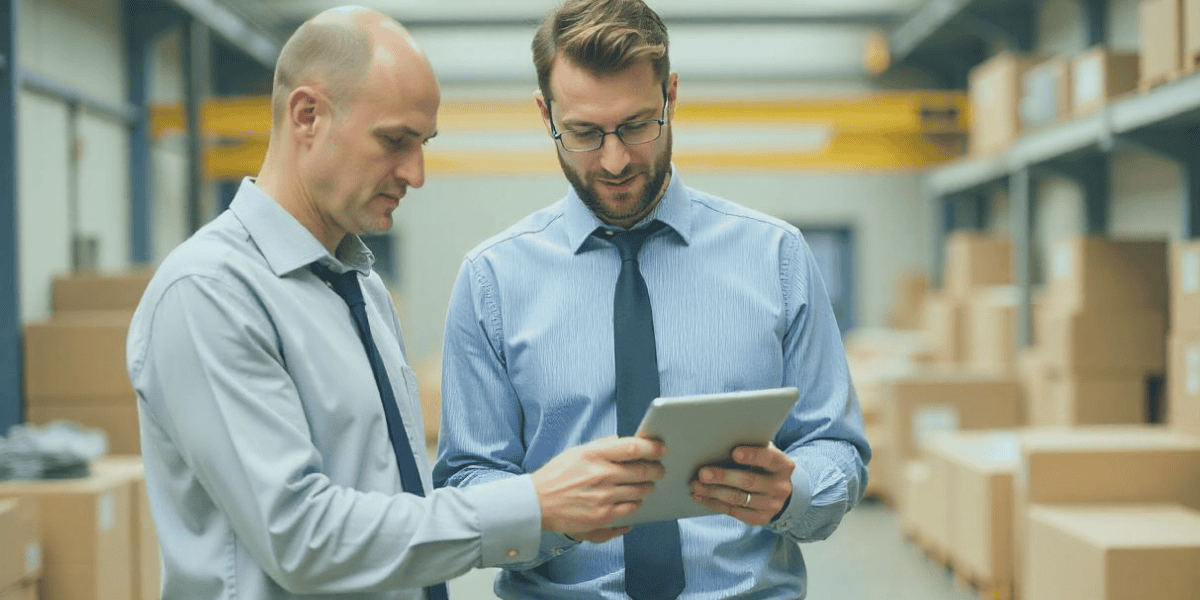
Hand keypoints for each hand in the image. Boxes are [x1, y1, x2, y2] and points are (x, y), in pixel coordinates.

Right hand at [531, 436, 665, 541]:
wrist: (537, 503)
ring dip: (647, 488)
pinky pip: (631, 510)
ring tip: (645, 485)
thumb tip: (627, 443)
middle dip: (656, 470)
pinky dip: (636, 504)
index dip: (653, 448)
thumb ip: (604, 446)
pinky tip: (633, 500)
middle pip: (642, 471)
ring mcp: (603, 497)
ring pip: (640, 492)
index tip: (662, 449)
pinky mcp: (602, 516)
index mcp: (594, 454)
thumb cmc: (557, 475)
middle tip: (659, 470)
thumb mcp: (578, 451)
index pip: (633, 447)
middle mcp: (601, 475)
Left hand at [689, 442, 793, 526]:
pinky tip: (700, 496)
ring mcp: (771, 505)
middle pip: (748, 481)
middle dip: (723, 477)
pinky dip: (713, 503)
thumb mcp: (765, 454)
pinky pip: (733, 512)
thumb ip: (752, 446)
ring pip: (738, 499)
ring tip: (695, 485)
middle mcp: (780, 487)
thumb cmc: (765, 465)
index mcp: (783, 465)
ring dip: (713, 492)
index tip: (734, 452)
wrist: (781, 493)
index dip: (752, 455)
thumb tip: (721, 439)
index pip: (769, 458)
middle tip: (702, 473)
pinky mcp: (759, 518)